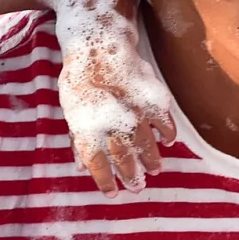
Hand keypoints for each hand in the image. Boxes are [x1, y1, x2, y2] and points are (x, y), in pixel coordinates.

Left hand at [59, 25, 176, 195]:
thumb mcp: (71, 110)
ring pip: (146, 147)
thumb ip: (78, 139)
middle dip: (131, 177)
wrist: (99, 46)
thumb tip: (80, 165)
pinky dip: (167, 134)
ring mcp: (136, 116)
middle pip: (125, 161)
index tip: (112, 193)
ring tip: (155, 171)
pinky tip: (167, 142)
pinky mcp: (153, 101)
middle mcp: (114, 129)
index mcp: (89, 132)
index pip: (99, 166)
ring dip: (151, 161)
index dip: (105, 182)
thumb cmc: (79, 78)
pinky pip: (164, 124)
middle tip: (137, 188)